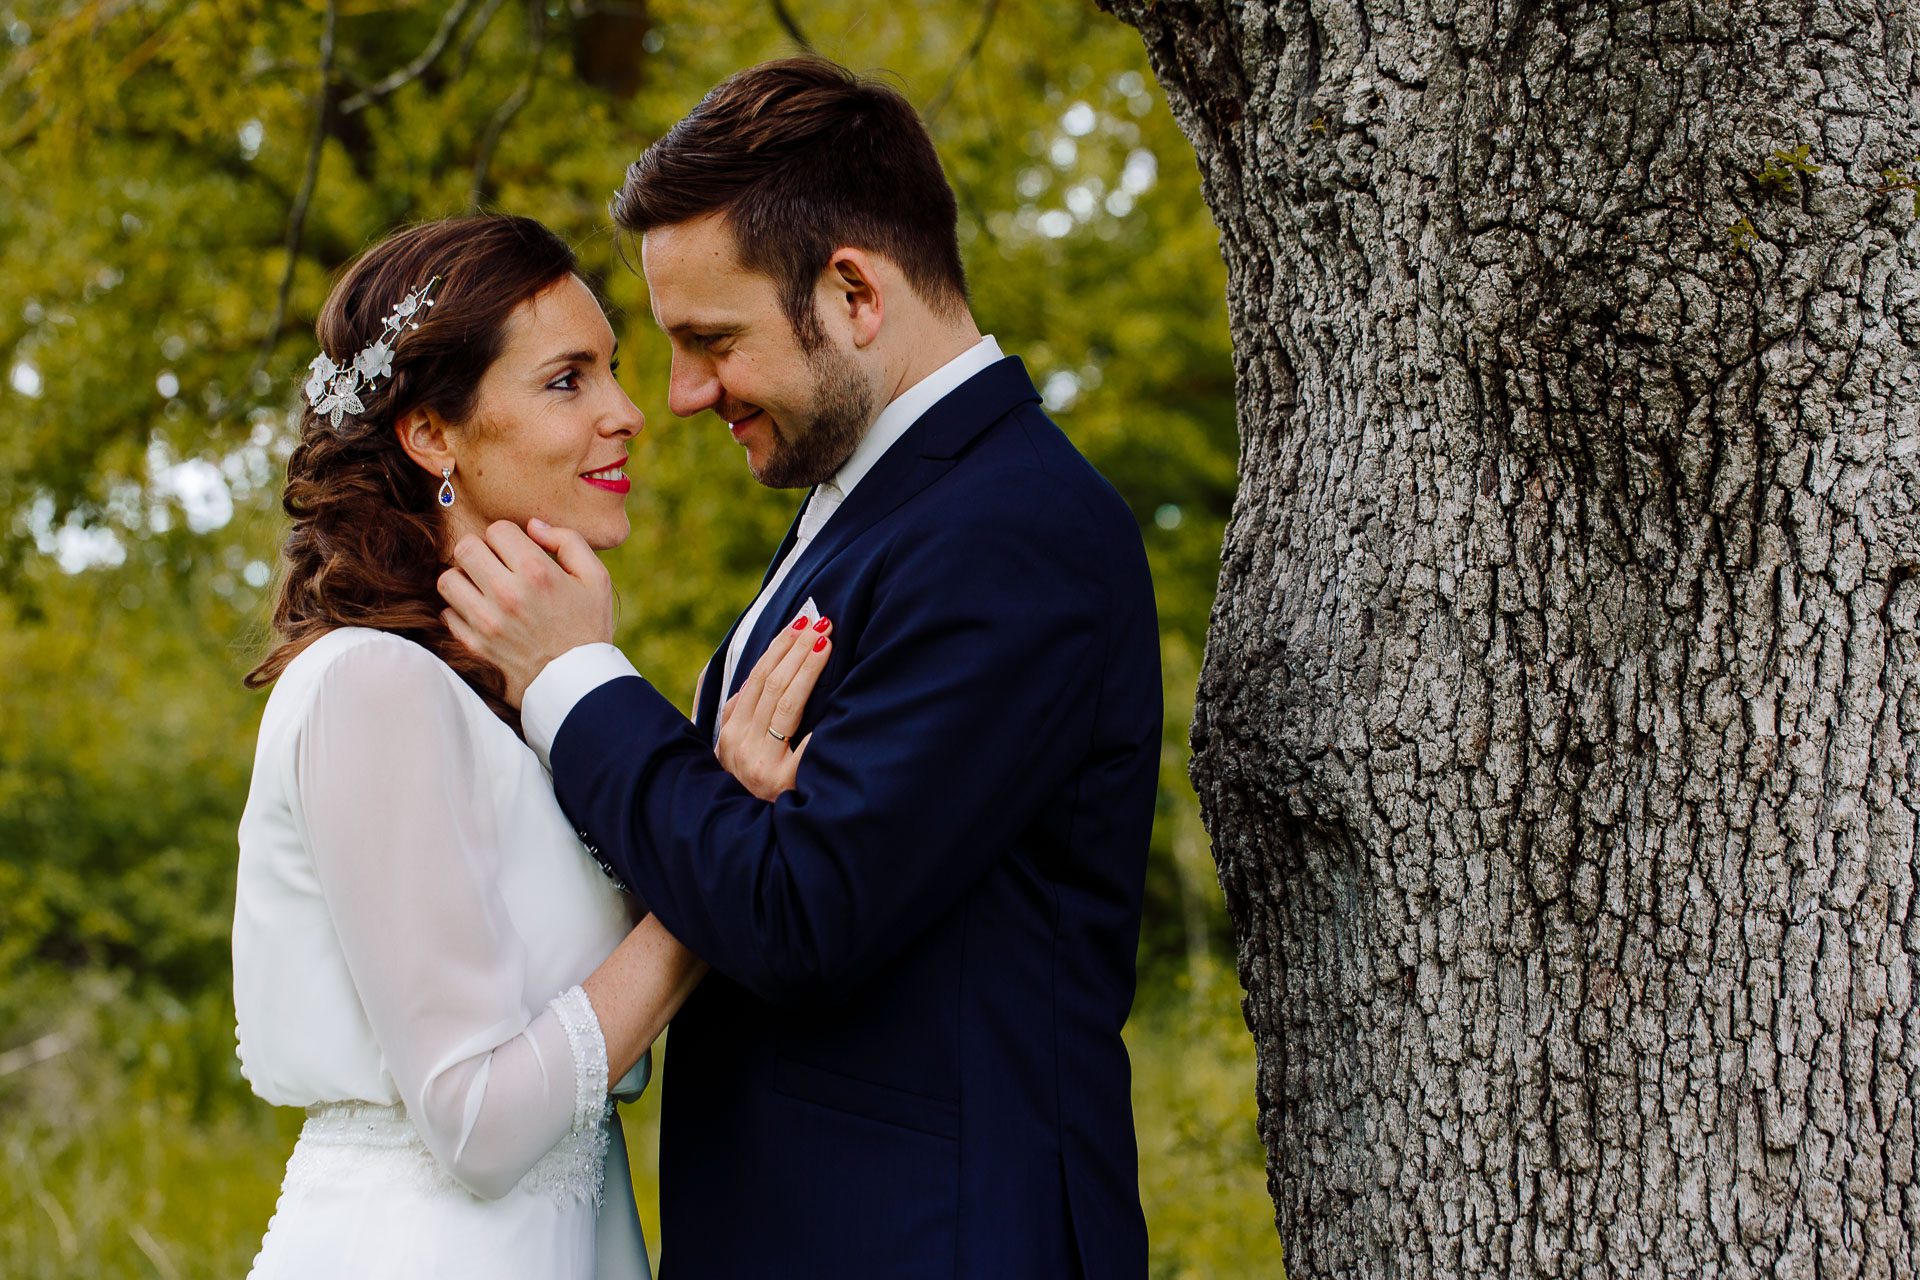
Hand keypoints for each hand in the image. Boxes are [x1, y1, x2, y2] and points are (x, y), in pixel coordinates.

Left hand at [438, 519, 612, 706]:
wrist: (579, 685)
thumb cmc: (589, 628)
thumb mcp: (596, 579)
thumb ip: (568, 541)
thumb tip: (533, 526)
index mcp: (537, 572)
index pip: (497, 529)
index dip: (508, 536)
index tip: (518, 552)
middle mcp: (507, 594)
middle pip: (465, 548)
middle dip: (481, 551)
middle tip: (496, 565)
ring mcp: (487, 622)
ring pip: (448, 579)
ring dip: (464, 579)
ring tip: (483, 587)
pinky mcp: (475, 645)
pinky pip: (447, 613)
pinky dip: (460, 610)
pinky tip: (482, 613)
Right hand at [715, 613, 833, 801]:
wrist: (759, 838)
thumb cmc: (755, 786)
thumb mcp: (737, 751)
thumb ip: (740, 713)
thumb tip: (749, 670)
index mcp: (729, 733)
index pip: (756, 679)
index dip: (779, 648)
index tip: (801, 623)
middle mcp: (739, 746)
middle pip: (770, 685)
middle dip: (797, 649)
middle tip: (822, 623)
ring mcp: (759, 764)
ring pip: (785, 703)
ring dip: (807, 667)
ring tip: (826, 642)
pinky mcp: (783, 782)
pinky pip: (805, 741)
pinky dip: (819, 714)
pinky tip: (839, 692)